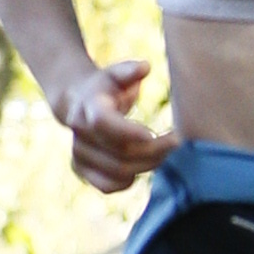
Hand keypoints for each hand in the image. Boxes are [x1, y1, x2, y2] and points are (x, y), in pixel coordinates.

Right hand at [56, 54, 175, 195]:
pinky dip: (129, 180)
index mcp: (88, 107)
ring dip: (147, 165)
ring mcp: (78, 154)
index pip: (104, 124)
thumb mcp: (117, 73)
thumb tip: (145, 67)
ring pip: (119, 172)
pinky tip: (141, 166)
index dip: (129, 132)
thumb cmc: (107, 86)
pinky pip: (108, 186)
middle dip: (153, 150)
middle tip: (176, 141)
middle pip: (121, 152)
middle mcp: (79, 133)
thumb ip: (130, 71)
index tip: (156, 132)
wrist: (77, 104)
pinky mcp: (81, 170)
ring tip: (164, 152)